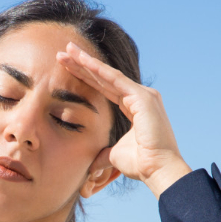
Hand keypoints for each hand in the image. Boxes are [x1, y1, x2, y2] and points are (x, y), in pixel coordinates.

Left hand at [55, 42, 192, 197]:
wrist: (158, 170)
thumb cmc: (140, 164)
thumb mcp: (114, 156)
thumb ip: (103, 155)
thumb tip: (92, 165)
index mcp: (135, 107)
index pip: (105, 88)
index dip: (86, 77)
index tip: (67, 68)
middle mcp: (140, 97)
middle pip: (104, 78)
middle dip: (82, 65)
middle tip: (62, 52)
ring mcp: (143, 95)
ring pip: (108, 75)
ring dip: (86, 62)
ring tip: (67, 50)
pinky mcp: (143, 97)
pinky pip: (115, 80)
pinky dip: (98, 69)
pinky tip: (82, 61)